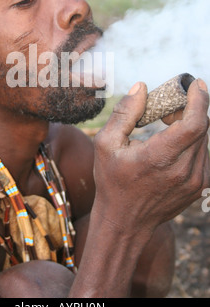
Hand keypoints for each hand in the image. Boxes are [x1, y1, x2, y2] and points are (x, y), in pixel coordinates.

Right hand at [93, 79, 209, 236]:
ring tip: (167, 123)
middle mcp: (184, 171)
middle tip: (170, 105)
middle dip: (190, 108)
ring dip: (190, 124)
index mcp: (161, 159)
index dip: (199, 100)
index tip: (195, 83)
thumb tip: (141, 87)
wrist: (125, 222)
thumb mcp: (106, 144)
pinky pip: (203, 154)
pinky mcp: (199, 188)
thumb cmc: (112, 182)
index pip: (195, 124)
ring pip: (204, 140)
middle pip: (202, 127)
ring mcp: (195, 182)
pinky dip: (192, 140)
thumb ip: (125, 113)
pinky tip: (173, 142)